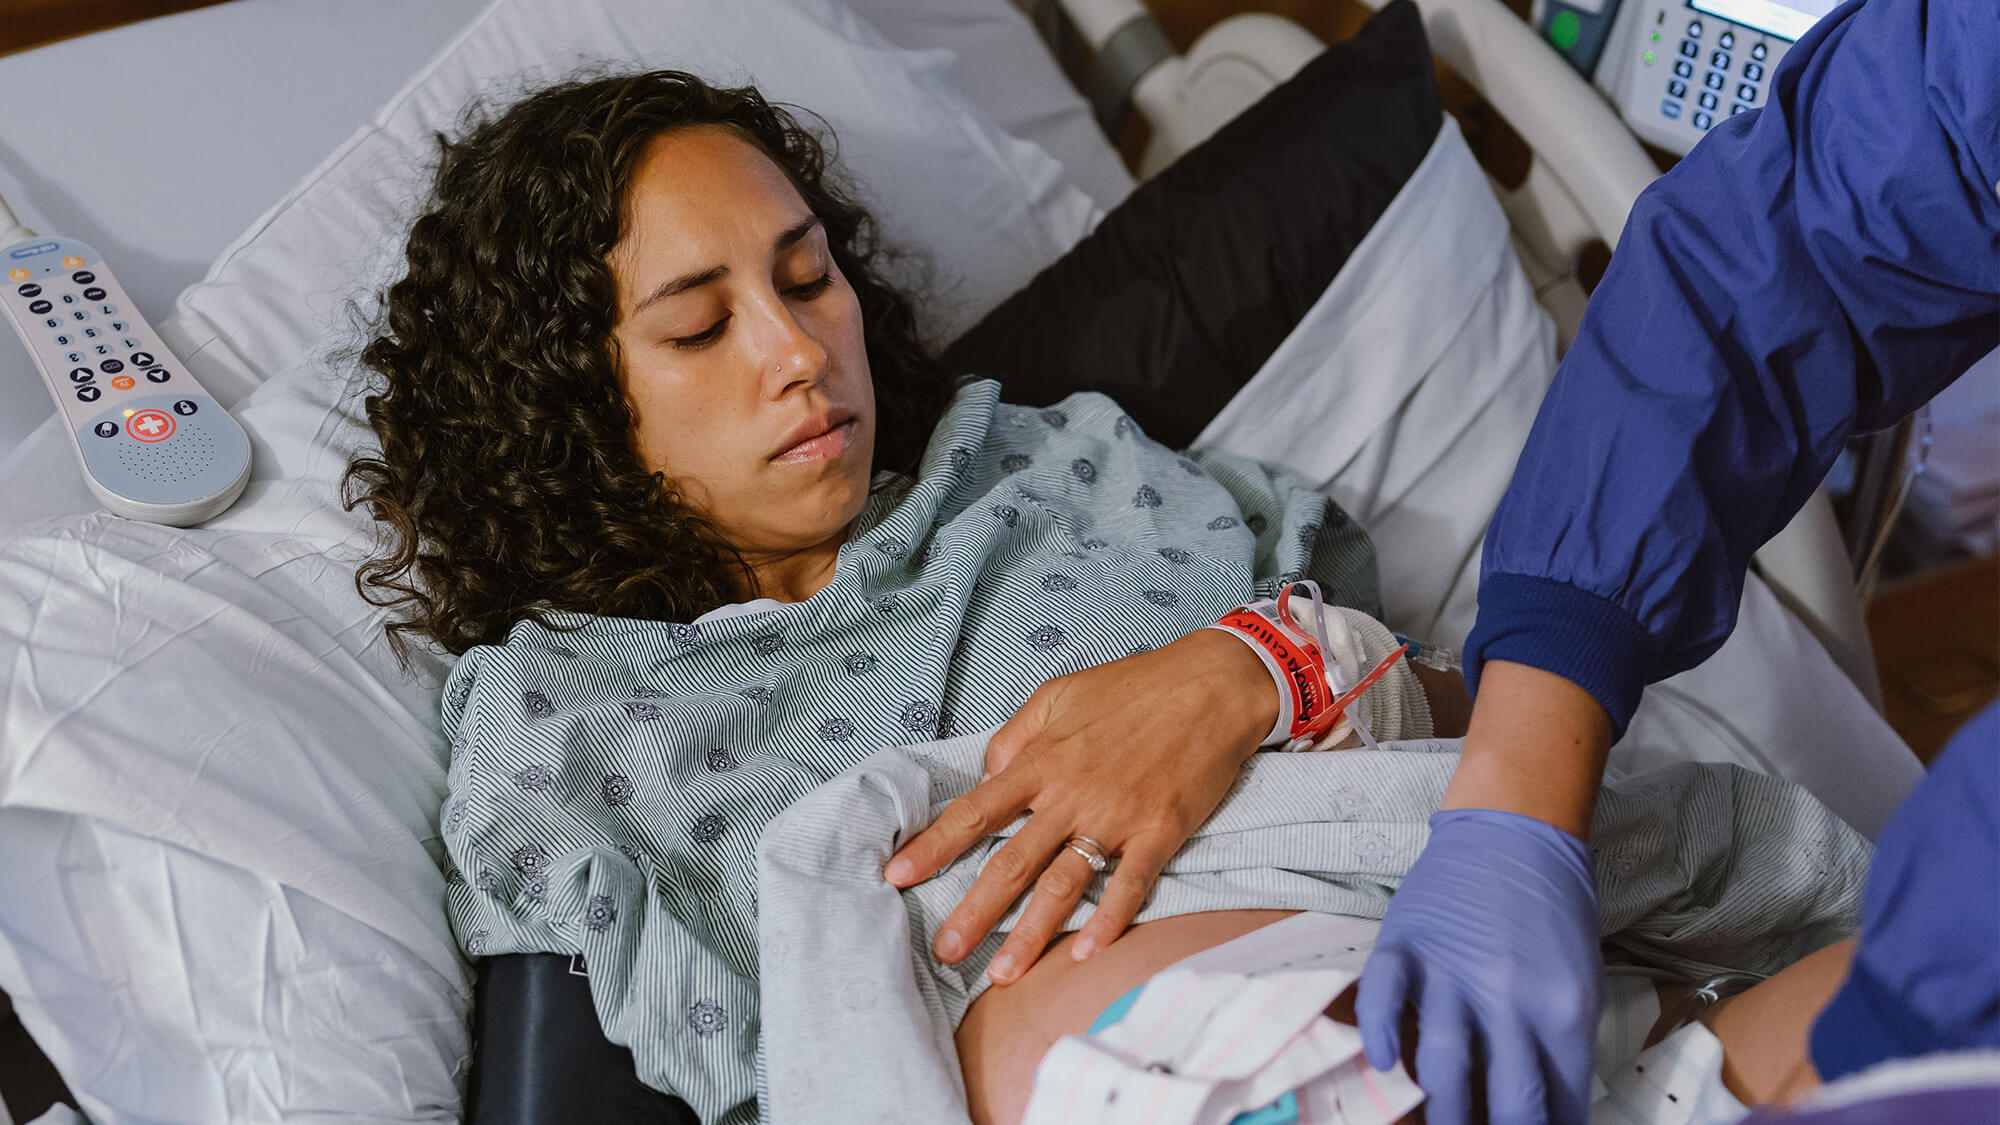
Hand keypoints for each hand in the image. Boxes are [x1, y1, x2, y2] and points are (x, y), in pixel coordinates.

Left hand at [883, 628, 1276, 983]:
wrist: (1211, 684)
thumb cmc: (1133, 686)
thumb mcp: (1059, 694)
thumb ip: (1017, 736)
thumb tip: (988, 773)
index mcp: (1042, 760)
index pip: (975, 810)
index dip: (934, 845)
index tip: (897, 875)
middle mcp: (1071, 794)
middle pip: (1012, 862)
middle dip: (975, 911)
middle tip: (945, 951)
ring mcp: (1116, 816)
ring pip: (1064, 884)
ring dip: (1032, 934)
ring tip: (1004, 974)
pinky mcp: (1159, 832)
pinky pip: (1129, 885)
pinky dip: (1109, 922)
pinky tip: (1087, 954)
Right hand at [1355, 808, 1601, 1124]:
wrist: (1515, 829)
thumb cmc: (1553, 906)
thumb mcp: (1579, 979)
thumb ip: (1560, 1042)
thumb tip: (1548, 1107)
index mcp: (1564, 1009)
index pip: (1560, 1102)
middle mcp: (1509, 998)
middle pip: (1508, 1098)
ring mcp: (1452, 971)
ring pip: (1445, 1063)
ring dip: (1445, 1112)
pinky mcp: (1406, 945)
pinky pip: (1383, 997)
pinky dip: (1379, 1032)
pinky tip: (1385, 1063)